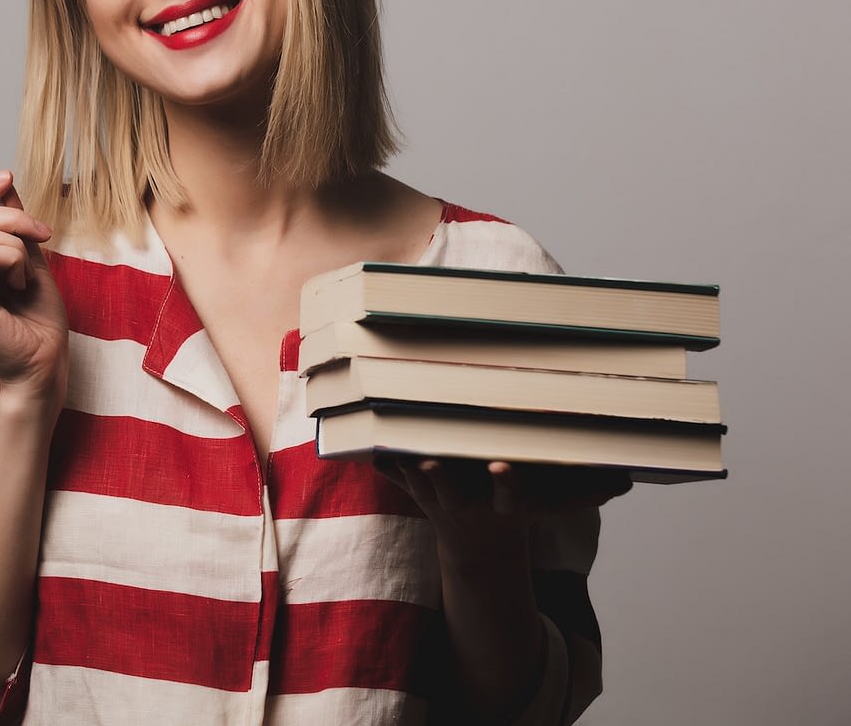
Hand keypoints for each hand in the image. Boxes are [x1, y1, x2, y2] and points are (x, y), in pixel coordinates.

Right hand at [0, 171, 68, 406]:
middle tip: (42, 235)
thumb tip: (4, 185)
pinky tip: (21, 284)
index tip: (7, 177)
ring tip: (26, 275)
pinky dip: (15, 260)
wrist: (46, 366)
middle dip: (12, 217)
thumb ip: (11, 226)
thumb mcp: (28, 259)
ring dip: (17, 245)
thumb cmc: (38, 322)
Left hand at [377, 458, 631, 562]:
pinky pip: (386, 471)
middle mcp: (464, 503)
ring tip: (386, 435)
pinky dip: (371, 454)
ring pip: (410, 477)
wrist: (478, 549)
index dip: (506, 483)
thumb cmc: (519, 510)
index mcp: (503, 504)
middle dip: (439, 473)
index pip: (510, 494)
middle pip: (448, 487)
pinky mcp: (410, 487)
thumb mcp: (554, 507)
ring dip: (399, 459)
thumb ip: (584, 492)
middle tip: (428, 457)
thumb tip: (629, 480)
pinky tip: (353, 433)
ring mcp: (433, 497)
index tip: (502, 467)